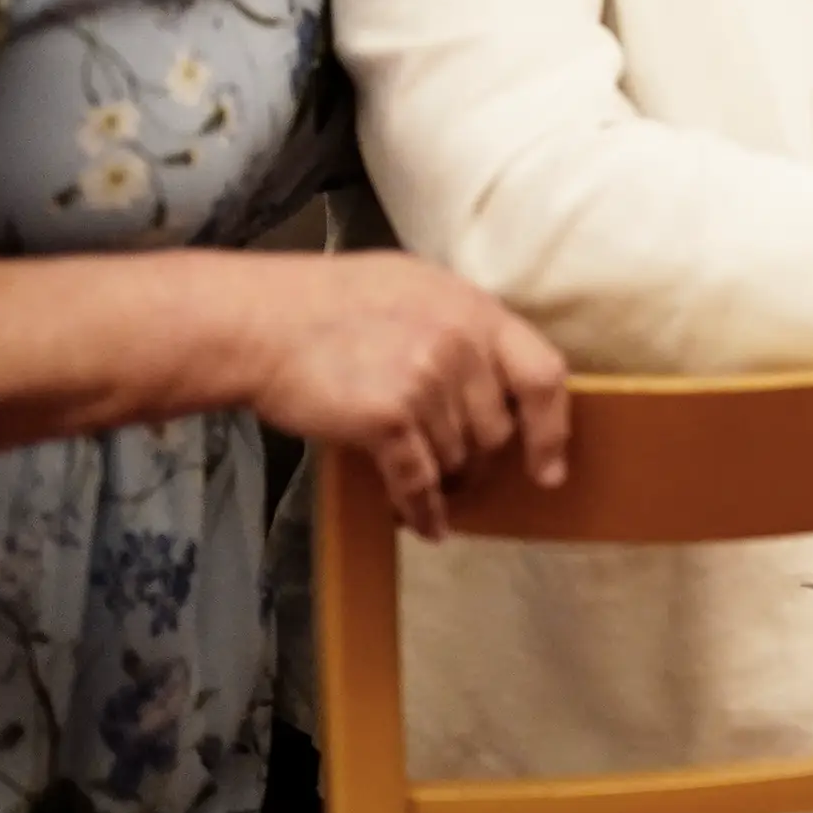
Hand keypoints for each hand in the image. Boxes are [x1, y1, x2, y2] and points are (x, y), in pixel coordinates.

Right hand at [241, 252, 570, 540]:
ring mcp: (427, 380)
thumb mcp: (414, 288)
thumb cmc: (329, 303)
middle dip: (478, 459)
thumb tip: (491, 371)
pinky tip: (424, 524)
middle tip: (455, 474)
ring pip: (458, 457)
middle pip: (497, 429)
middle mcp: (461, 344)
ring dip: (443, 480)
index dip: (552, 427)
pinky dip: (424, 510)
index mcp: (475, 309)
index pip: (543, 373)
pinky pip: (420, 480)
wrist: (261, 322)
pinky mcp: (390, 418)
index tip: (549, 468)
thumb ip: (459, 325)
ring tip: (422, 486)